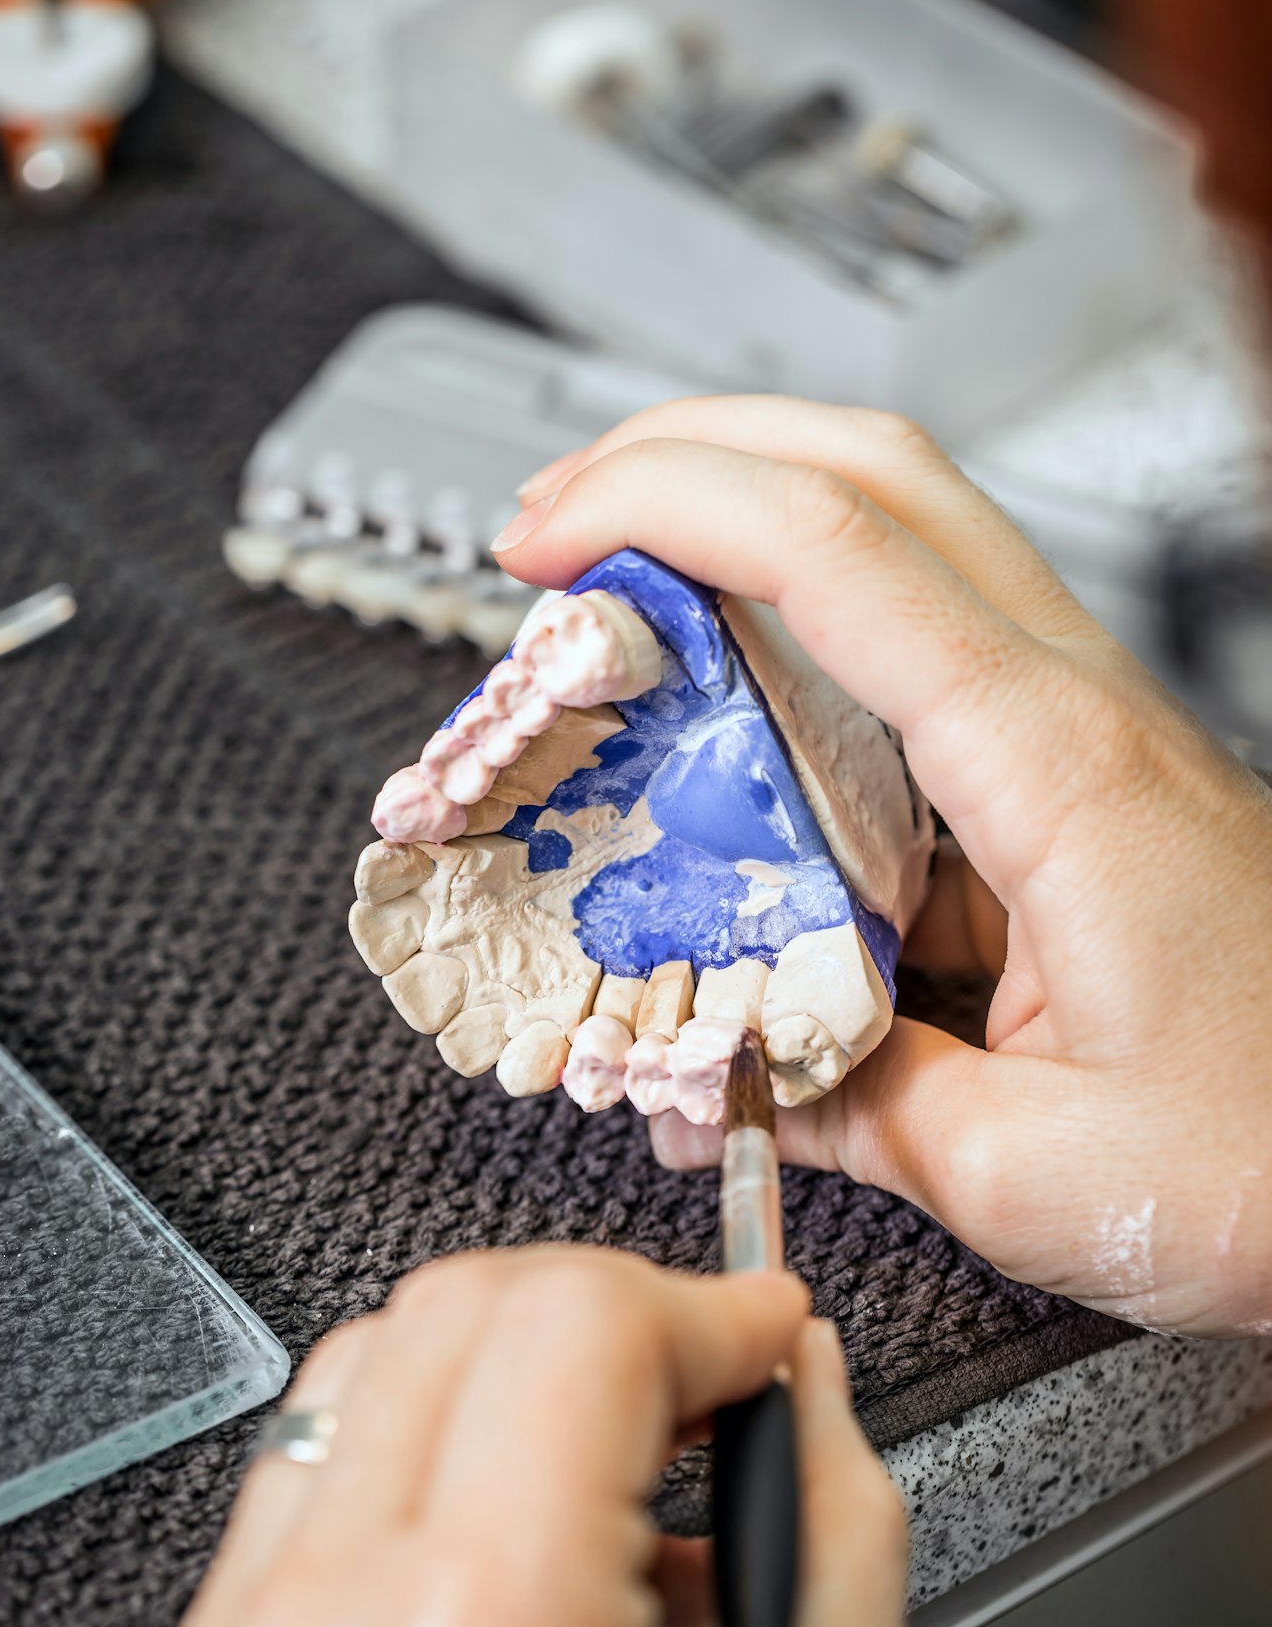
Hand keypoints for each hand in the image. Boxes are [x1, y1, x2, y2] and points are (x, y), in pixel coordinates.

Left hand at [152, 1247, 904, 1626]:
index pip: (579, 1321)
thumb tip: (791, 1363)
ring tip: (609, 1449)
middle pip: (470, 1300)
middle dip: (613, 1311)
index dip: (704, 1304)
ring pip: (382, 1348)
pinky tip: (509, 1508)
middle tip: (698, 1376)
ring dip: (515, 1359)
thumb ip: (832, 1509)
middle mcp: (335, 1624)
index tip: (762, 1333)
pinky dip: (429, 1433)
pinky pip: (320, 1450)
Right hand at [496, 399, 1271, 1336]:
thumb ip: (851, 1108)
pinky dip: (802, 655)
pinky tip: (736, 736)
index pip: (832, 550)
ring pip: (900, 540)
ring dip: (746, 533)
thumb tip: (729, 1078)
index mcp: (1054, 770)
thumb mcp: (1034, 1172)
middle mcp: (1070, 711)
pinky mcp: (1075, 776)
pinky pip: (917, 663)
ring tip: (624, 597)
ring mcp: (1078, 729)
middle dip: (691, 455)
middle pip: (871, 473)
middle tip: (561, 516)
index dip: (665, 505)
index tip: (547, 536)